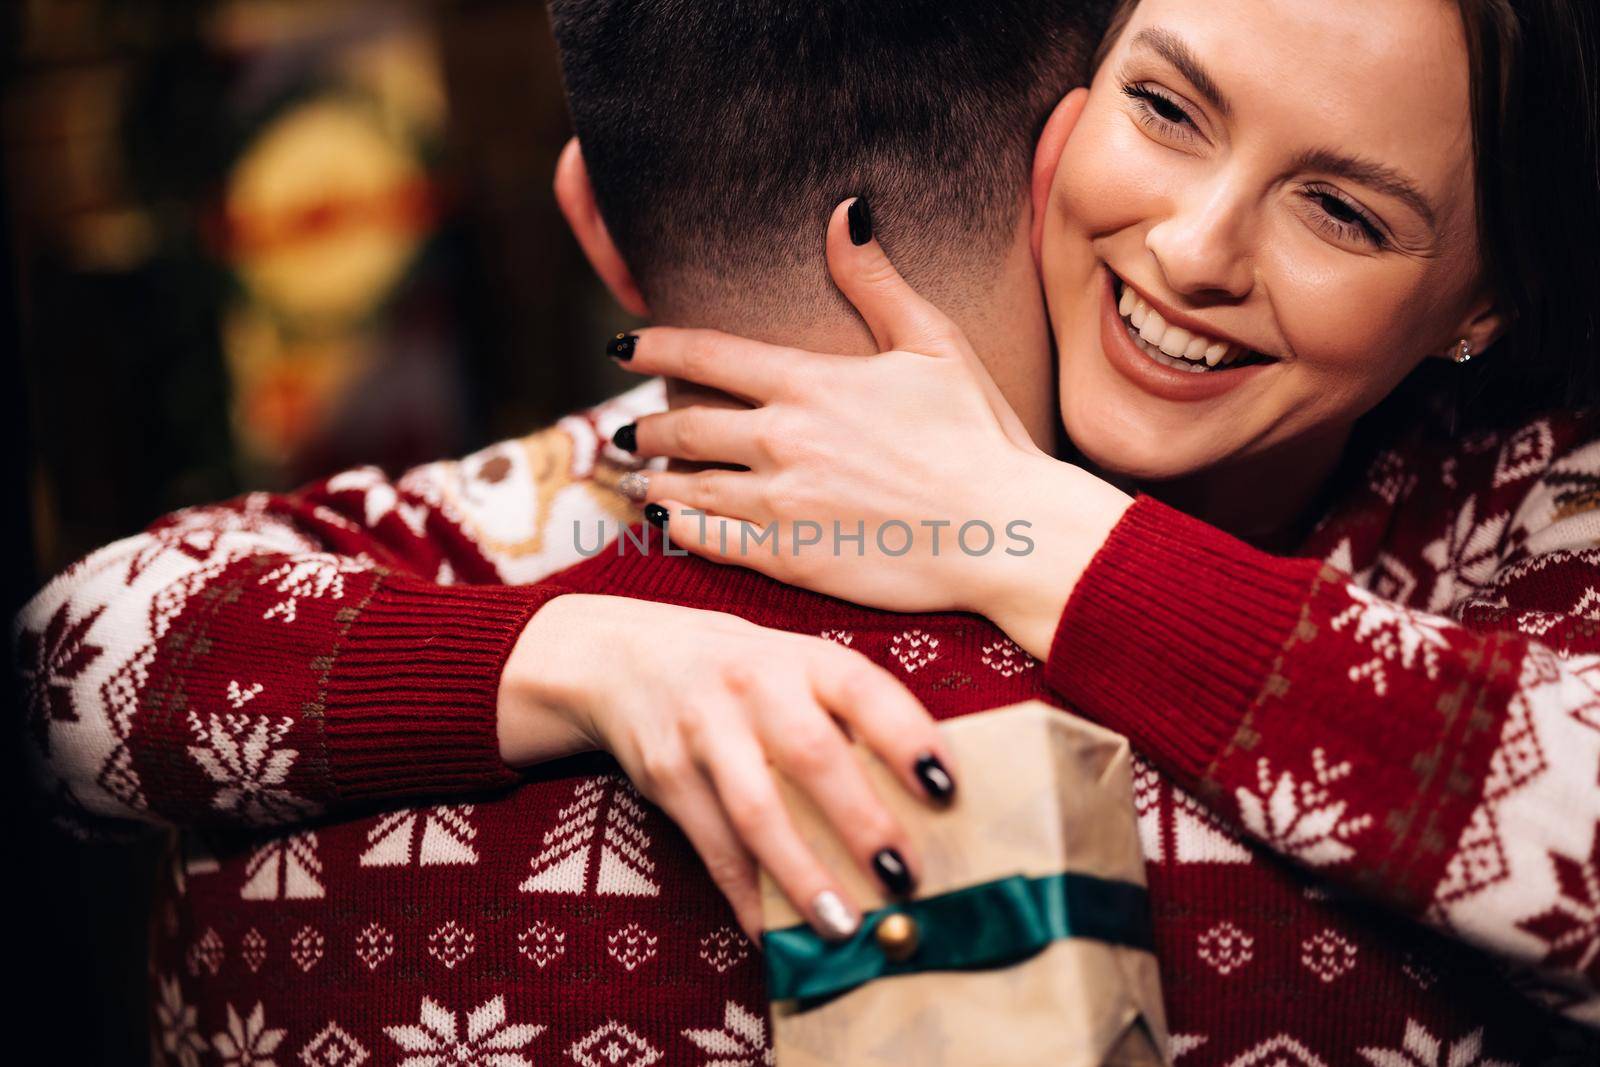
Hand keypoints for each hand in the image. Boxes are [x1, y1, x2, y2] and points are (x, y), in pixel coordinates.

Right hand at [498, 593, 957, 941]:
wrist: (626, 656)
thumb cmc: (744, 672)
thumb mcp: (797, 667)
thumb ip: (850, 717)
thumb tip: (928, 805)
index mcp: (804, 658)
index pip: (864, 691)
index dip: (907, 738)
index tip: (946, 789)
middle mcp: (755, 686)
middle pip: (812, 755)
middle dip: (860, 821)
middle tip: (904, 878)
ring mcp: (704, 730)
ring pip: (757, 811)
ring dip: (801, 874)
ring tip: (843, 925)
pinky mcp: (666, 773)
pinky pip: (711, 845)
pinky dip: (745, 895)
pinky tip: (774, 933)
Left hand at [615, 201, 1131, 655]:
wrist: (1004, 531)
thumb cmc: (978, 434)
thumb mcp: (934, 343)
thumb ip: (876, 281)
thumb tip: (843, 212)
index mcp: (809, 382)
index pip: (705, 355)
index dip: (654, 347)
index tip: (622, 346)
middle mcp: (782, 440)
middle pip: (684, 429)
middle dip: (645, 429)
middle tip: (626, 432)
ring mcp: (781, 504)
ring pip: (687, 489)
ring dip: (652, 481)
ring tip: (635, 479)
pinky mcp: (790, 559)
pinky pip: (711, 542)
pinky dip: (677, 529)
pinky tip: (664, 523)